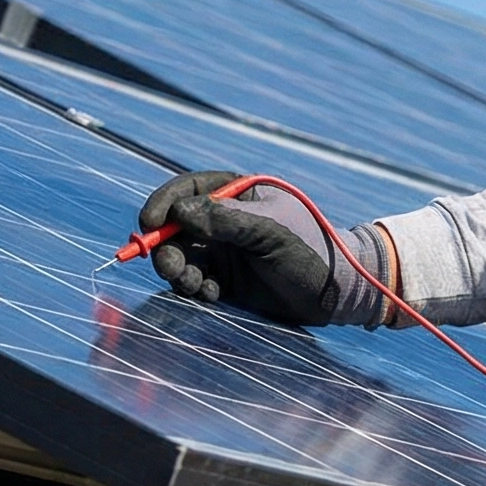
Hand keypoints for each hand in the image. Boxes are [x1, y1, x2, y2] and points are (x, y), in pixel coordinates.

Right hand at [136, 170, 388, 325]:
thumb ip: (227, 220)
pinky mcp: (226, 280)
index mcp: (237, 194)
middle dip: (165, 246)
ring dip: (178, 271)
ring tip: (197, 285)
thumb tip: (179, 213)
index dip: (163, 204)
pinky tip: (214, 294)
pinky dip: (195, 288)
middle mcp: (224, 220)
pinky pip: (194, 281)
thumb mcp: (271, 231)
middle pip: (175, 227)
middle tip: (170, 267)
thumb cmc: (312, 250)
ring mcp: (224, 251)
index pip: (187, 191)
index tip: (148, 223)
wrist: (337, 293)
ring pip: (181, 256)